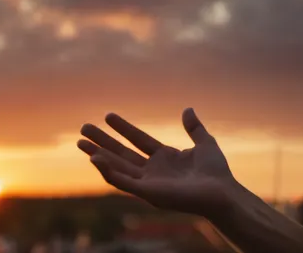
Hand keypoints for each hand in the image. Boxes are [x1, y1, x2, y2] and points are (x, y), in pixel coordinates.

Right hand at [77, 108, 237, 218]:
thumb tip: (187, 109)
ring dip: (98, 154)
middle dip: (102, 141)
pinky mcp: (146, 193)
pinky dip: (107, 171)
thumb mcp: (205, 143)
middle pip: (121, 153)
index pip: (137, 140)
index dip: (123, 128)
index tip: (108, 116)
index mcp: (163, 158)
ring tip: (80, 142)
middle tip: (83, 128)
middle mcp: (152, 171)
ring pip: (116, 167)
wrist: (222, 192)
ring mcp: (147, 182)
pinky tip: (95, 159)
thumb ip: (194, 128)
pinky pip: (122, 182)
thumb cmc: (217, 173)